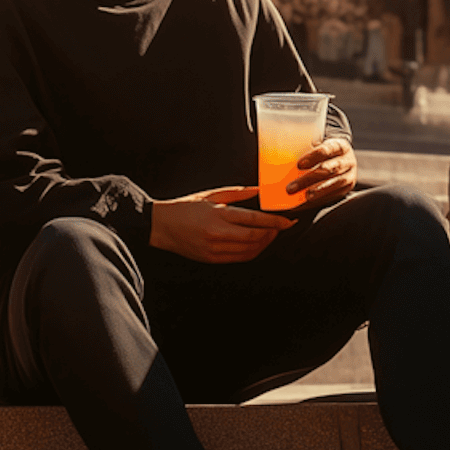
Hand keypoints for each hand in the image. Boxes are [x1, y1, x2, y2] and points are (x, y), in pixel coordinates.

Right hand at [150, 188, 282, 262]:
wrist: (161, 226)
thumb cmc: (185, 207)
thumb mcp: (211, 195)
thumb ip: (238, 193)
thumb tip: (259, 190)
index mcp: (219, 215)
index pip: (255, 220)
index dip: (275, 221)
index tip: (288, 220)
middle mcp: (218, 234)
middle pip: (256, 237)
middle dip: (273, 233)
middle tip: (282, 226)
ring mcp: (215, 249)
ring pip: (250, 250)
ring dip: (264, 243)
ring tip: (271, 234)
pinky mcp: (212, 259)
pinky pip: (239, 258)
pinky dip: (252, 252)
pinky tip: (257, 244)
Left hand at [285, 131, 357, 208]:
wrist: (343, 158)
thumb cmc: (324, 151)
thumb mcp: (319, 144)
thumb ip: (305, 148)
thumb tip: (275, 152)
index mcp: (340, 145)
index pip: (328, 149)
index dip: (314, 156)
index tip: (298, 165)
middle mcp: (348, 160)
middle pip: (328, 169)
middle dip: (308, 179)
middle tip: (290, 188)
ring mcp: (350, 176)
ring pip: (333, 184)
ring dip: (315, 192)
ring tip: (301, 198)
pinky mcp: (347, 189)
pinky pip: (332, 197)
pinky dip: (316, 201)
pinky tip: (302, 204)